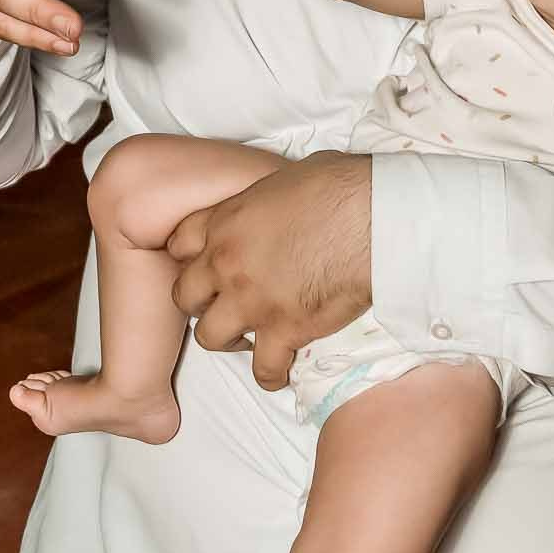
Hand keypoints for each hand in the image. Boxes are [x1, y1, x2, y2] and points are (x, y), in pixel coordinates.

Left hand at [168, 153, 370, 387]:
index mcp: (226, 221)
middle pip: (185, 295)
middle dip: (201, 302)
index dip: (191, 258)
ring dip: (227, 339)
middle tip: (225, 303)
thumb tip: (284, 204)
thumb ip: (267, 201)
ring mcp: (251, 300)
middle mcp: (227, 262)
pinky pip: (263, 368)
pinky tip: (280, 371)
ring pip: (210, 337)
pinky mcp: (284, 330)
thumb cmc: (340, 187)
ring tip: (248, 337)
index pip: (180, 244)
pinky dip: (270, 374)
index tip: (208, 266)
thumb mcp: (286, 178)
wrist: (372, 219)